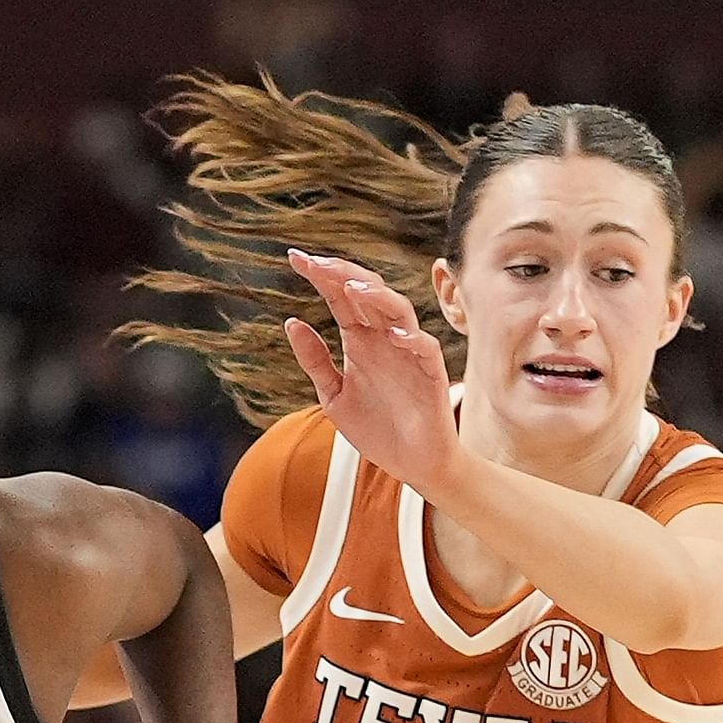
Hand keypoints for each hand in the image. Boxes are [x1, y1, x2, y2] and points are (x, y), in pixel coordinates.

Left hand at [285, 250, 459, 495]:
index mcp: (361, 340)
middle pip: (367, 293)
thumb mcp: (334, 395)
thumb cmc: (377, 428)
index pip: (340, 299)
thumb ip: (315, 361)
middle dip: (342, 275)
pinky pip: (425, 349)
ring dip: (376, 297)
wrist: (412, 464)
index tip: (295, 258)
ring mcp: (409, 354)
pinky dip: (410, 340)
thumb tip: (291, 323)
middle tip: (315, 263)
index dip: (321, 277)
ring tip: (350, 289)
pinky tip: (392, 335)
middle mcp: (385, 339)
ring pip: (397, 311)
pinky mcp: (431, 375)